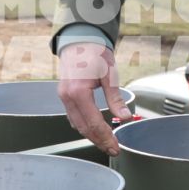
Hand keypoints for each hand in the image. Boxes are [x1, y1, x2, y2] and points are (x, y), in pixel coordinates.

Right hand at [57, 41, 131, 155]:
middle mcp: (67, 97)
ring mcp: (63, 97)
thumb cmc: (95, 53)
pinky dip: (84, 126)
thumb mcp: (109, 75)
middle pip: (84, 128)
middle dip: (99, 141)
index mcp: (78, 92)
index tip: (115, 146)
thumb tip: (125, 117)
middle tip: (112, 149)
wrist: (80, 40)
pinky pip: (73, 117)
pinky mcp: (64, 96)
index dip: (106, 137)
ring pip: (77, 125)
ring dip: (91, 136)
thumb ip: (116, 98)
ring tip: (106, 143)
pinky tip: (94, 130)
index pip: (94, 123)